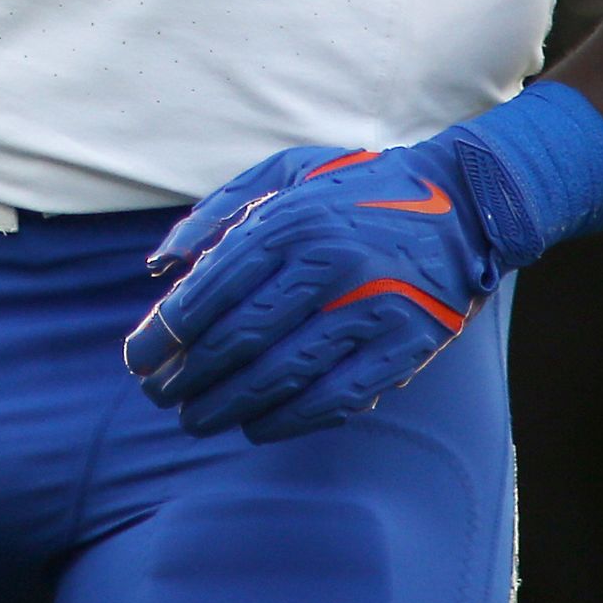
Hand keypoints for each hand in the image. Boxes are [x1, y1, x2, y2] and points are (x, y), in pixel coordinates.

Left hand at [124, 140, 501, 443]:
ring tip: (195, 420)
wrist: (464, 204)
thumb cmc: (357, 191)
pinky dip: (287, 420)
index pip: (211, 289)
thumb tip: (158, 268)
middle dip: (188, 377)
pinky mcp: (404, 346)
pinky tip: (255, 428)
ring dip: (227, 407)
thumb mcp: (285, 174)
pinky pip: (335, 398)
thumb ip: (217, 212)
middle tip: (159, 396)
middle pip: (238, 339)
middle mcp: (329, 264)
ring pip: (281, 376)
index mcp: (292, 220)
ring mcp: (370, 309)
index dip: (165, 332)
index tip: (137, 358)